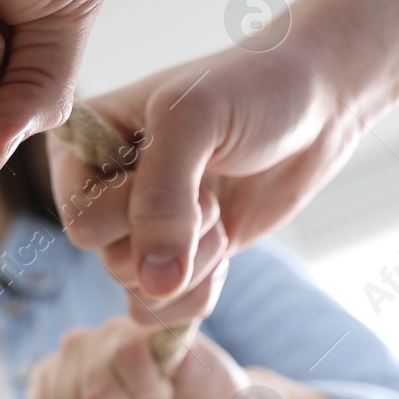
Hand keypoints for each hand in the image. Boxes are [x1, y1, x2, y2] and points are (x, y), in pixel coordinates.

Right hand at [53, 42, 358, 322]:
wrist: (317, 105)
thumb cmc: (251, 89)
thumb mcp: (194, 119)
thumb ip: (164, 197)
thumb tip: (153, 284)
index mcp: (82, 148)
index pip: (81, 218)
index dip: (134, 212)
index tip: (183, 168)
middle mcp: (99, 192)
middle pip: (109, 259)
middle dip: (175, 236)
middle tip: (210, 189)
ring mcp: (136, 228)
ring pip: (136, 289)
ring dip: (193, 263)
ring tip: (220, 211)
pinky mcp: (172, 258)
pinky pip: (159, 309)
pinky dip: (196, 294)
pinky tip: (224, 251)